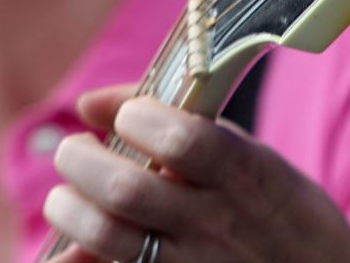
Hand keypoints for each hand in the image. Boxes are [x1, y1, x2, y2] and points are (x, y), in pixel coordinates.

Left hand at [43, 84, 349, 261]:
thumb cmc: (283, 213)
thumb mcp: (258, 158)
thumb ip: (187, 126)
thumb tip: (92, 103)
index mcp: (246, 174)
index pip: (181, 138)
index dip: (137, 118)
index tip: (125, 116)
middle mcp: (218, 223)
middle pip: (126, 188)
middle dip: (80, 160)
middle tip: (72, 151)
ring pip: (107, 237)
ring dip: (70, 209)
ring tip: (66, 196)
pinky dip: (79, 259)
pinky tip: (73, 249)